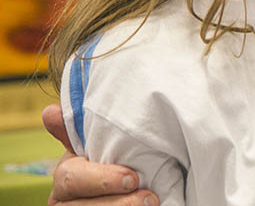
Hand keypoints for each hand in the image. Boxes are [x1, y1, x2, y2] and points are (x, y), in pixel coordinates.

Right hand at [42, 104, 157, 205]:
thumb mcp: (95, 148)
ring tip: (151, 203)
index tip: (132, 177)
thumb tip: (50, 111)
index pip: (72, 178)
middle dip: (117, 202)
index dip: (102, 179)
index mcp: (66, 176)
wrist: (123, 186)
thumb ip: (77, 132)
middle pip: (81, 205)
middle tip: (148, 197)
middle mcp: (64, 201)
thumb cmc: (111, 163)